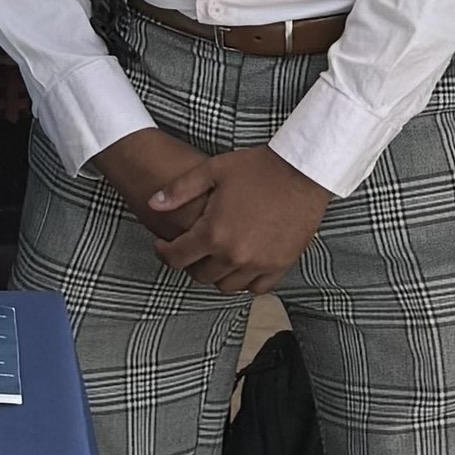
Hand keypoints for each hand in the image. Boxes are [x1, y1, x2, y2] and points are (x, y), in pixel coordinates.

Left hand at [128, 137, 333, 294]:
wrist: (302, 171)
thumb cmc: (258, 167)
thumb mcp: (212, 170)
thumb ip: (179, 190)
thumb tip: (152, 204)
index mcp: (213, 233)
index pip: (176, 258)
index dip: (163, 252)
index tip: (163, 246)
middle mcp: (234, 254)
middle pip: (200, 275)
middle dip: (190, 263)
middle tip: (192, 249)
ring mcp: (258, 263)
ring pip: (227, 286)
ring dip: (217, 274)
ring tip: (217, 257)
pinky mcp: (280, 264)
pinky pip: (256, 288)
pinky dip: (246, 281)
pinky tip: (243, 264)